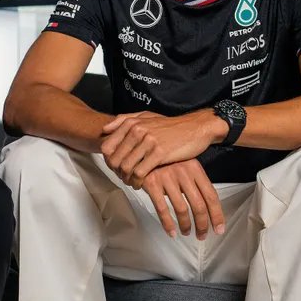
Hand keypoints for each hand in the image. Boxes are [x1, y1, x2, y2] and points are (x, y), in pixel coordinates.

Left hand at [101, 110, 225, 187]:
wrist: (195, 128)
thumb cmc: (170, 126)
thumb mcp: (147, 117)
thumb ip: (124, 120)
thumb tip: (105, 128)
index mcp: (131, 123)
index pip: (107, 147)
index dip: (108, 160)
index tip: (115, 167)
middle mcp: (137, 130)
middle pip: (114, 159)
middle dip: (116, 173)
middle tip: (123, 178)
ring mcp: (148, 141)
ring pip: (125, 167)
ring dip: (126, 179)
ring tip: (131, 182)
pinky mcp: (159, 153)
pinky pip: (140, 172)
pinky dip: (137, 181)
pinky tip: (140, 184)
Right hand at [138, 159, 225, 240]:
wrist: (140, 150)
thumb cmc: (165, 161)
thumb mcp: (184, 165)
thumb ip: (195, 182)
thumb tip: (207, 207)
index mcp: (195, 167)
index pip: (211, 195)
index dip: (217, 215)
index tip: (218, 228)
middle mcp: (183, 172)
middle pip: (199, 205)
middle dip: (202, 224)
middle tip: (202, 235)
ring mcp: (167, 177)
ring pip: (182, 209)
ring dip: (186, 225)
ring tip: (186, 232)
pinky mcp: (152, 183)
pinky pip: (162, 209)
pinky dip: (168, 224)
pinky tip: (172, 232)